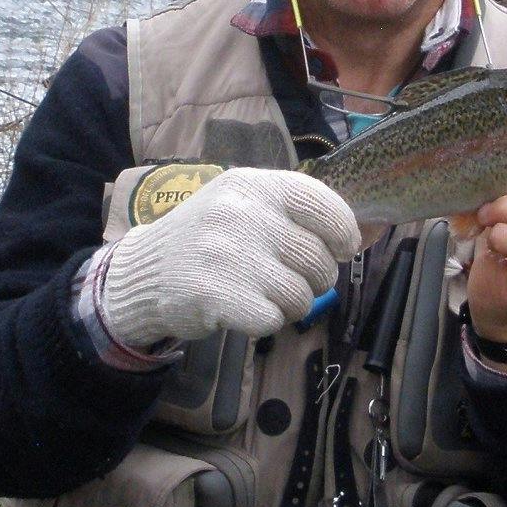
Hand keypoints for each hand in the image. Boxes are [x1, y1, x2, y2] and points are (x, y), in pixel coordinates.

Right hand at [100, 169, 360, 347]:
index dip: (343, 232)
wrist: (146, 271)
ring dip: (290, 304)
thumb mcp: (242, 204)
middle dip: (315, 278)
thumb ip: (293, 212)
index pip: (322, 204)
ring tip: (263, 293)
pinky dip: (265, 321)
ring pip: (301, 294)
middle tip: (290, 279)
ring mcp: (230, 255)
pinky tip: (243, 308)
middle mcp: (243, 214)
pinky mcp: (218, 295)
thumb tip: (360, 234)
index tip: (343, 248)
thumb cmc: (208, 239)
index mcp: (253, 185)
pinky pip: (273, 319)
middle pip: (318, 258)